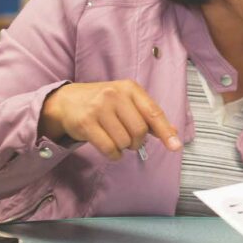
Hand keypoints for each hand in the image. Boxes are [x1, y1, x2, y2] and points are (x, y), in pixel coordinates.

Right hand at [39, 80, 181, 159]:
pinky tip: (111, 150)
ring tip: (116, 139)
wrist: (66, 101)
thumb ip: (149, 117)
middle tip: (130, 140)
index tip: (175, 146)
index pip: (153, 112)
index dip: (165, 131)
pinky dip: (113, 155)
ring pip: (123, 141)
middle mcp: (114, 94)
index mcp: (130, 88)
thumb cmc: (103, 103)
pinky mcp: (85, 123)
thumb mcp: (127, 102)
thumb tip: (174, 133)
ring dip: (124, 148)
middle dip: (138, 141)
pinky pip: (108, 148)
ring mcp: (98, 108)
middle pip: (139, 130)